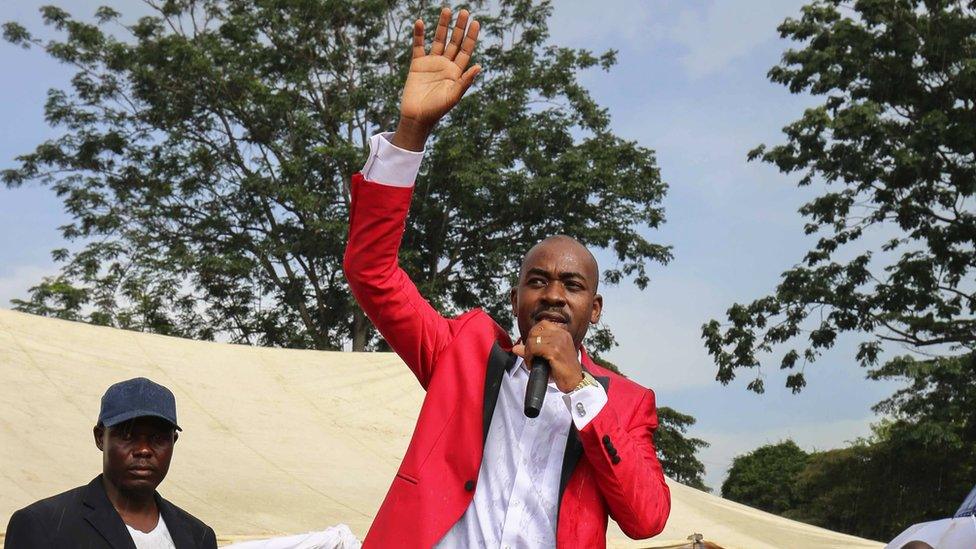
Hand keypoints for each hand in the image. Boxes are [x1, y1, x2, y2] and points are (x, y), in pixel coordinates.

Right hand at [392, 7, 480, 150]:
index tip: (476, 22)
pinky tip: (421, 22)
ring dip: (442, 25)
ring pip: (438, 40)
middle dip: (459, 27)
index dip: (471, 37)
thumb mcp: (453, 97)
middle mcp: (445, 65)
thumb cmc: (437, 110)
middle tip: (464, 11)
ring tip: (446, 10)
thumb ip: (465, 81)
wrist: (416, 117)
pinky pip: (419, 46)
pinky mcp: (417, 64)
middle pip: (454, 42)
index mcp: (456, 72)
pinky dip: (419, 35)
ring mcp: (431, 63)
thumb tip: (479, 66)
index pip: (466, 50)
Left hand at [512, 320, 583, 392]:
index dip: (533, 334)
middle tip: (530, 356)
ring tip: (531, 361)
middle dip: (528, 344)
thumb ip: (532, 350)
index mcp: (562, 333)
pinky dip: (529, 358)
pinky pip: (534, 349)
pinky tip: (532, 365)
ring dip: (528, 352)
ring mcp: (559, 342)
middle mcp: (562, 335)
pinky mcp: (555, 352)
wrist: (575, 382)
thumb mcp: (548, 356)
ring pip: (533, 340)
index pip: (542, 324)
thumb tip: (516, 348)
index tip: (532, 345)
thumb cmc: (563, 371)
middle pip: (535, 331)